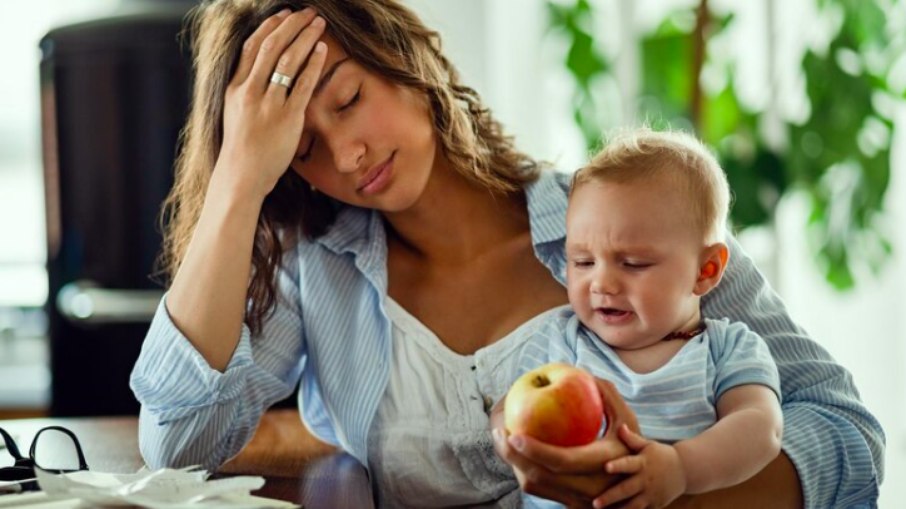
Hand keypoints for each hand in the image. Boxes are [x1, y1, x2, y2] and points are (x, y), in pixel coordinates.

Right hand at [216, 8, 326, 199]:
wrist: (242, 175)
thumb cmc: (242, 146)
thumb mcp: (234, 111)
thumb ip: (245, 89)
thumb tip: (260, 70)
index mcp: (235, 86)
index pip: (252, 46)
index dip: (270, 26)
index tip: (285, 14)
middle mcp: (249, 91)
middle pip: (272, 46)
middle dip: (292, 24)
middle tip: (309, 12)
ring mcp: (268, 104)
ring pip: (288, 60)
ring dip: (305, 37)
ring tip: (319, 23)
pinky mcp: (287, 118)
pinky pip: (302, 84)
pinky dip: (313, 63)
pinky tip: (322, 50)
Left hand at [491, 377, 638, 506]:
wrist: (644, 486)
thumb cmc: (634, 446)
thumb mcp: (628, 422)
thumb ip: (608, 396)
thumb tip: (584, 372)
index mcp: (602, 465)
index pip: (562, 460)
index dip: (536, 449)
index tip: (514, 432)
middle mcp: (589, 488)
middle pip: (541, 477)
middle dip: (514, 458)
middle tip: (499, 434)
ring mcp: (578, 500)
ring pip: (535, 487)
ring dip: (514, 465)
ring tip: (500, 440)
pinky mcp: (568, 504)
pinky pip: (538, 490)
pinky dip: (522, 471)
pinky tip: (512, 451)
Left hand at [594, 425, 685, 508]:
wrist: (685, 470)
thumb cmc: (660, 455)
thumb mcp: (648, 445)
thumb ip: (632, 439)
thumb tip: (620, 426)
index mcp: (642, 463)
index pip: (628, 464)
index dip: (617, 465)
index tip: (606, 467)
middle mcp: (645, 480)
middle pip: (626, 490)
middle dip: (610, 497)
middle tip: (595, 503)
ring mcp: (651, 494)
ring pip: (633, 506)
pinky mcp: (655, 505)